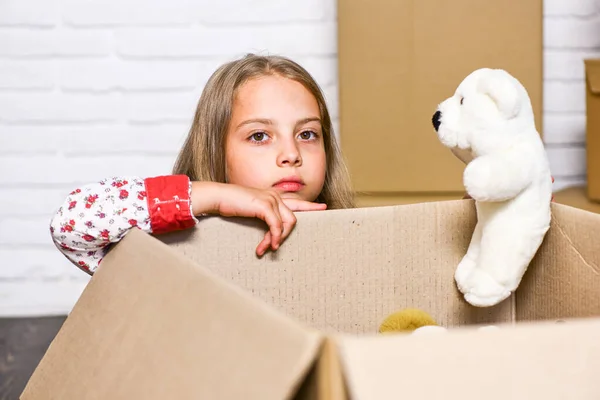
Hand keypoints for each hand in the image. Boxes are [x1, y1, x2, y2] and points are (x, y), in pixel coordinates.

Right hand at [191, 182, 326, 255]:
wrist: (217, 197)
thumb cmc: (230, 204)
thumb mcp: (250, 210)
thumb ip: (262, 216)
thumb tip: (269, 230)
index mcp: (272, 196)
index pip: (296, 202)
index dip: (310, 206)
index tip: (324, 207)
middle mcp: (275, 196)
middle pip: (292, 219)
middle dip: (284, 236)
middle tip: (273, 248)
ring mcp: (271, 199)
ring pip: (286, 224)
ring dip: (276, 240)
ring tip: (266, 248)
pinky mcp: (265, 206)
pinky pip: (276, 226)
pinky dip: (273, 237)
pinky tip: (267, 246)